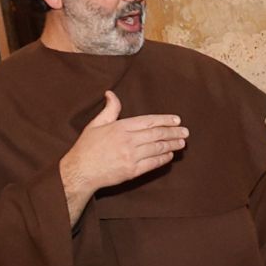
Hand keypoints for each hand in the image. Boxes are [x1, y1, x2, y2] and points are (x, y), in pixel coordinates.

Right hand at [60, 91, 187, 217]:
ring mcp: (131, 156)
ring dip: (172, 145)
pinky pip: (153, 163)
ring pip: (158, 148)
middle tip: (185, 132)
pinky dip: (164, 158)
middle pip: (157, 134)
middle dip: (173, 132)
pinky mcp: (133, 171)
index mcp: (120, 127)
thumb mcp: (96, 124)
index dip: (165, 120)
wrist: (80, 170)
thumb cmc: (87, 147)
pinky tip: (170, 155)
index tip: (177, 120)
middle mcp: (128, 141)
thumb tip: (111, 94)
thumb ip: (109, 110)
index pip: (148, 121)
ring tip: (182, 142)